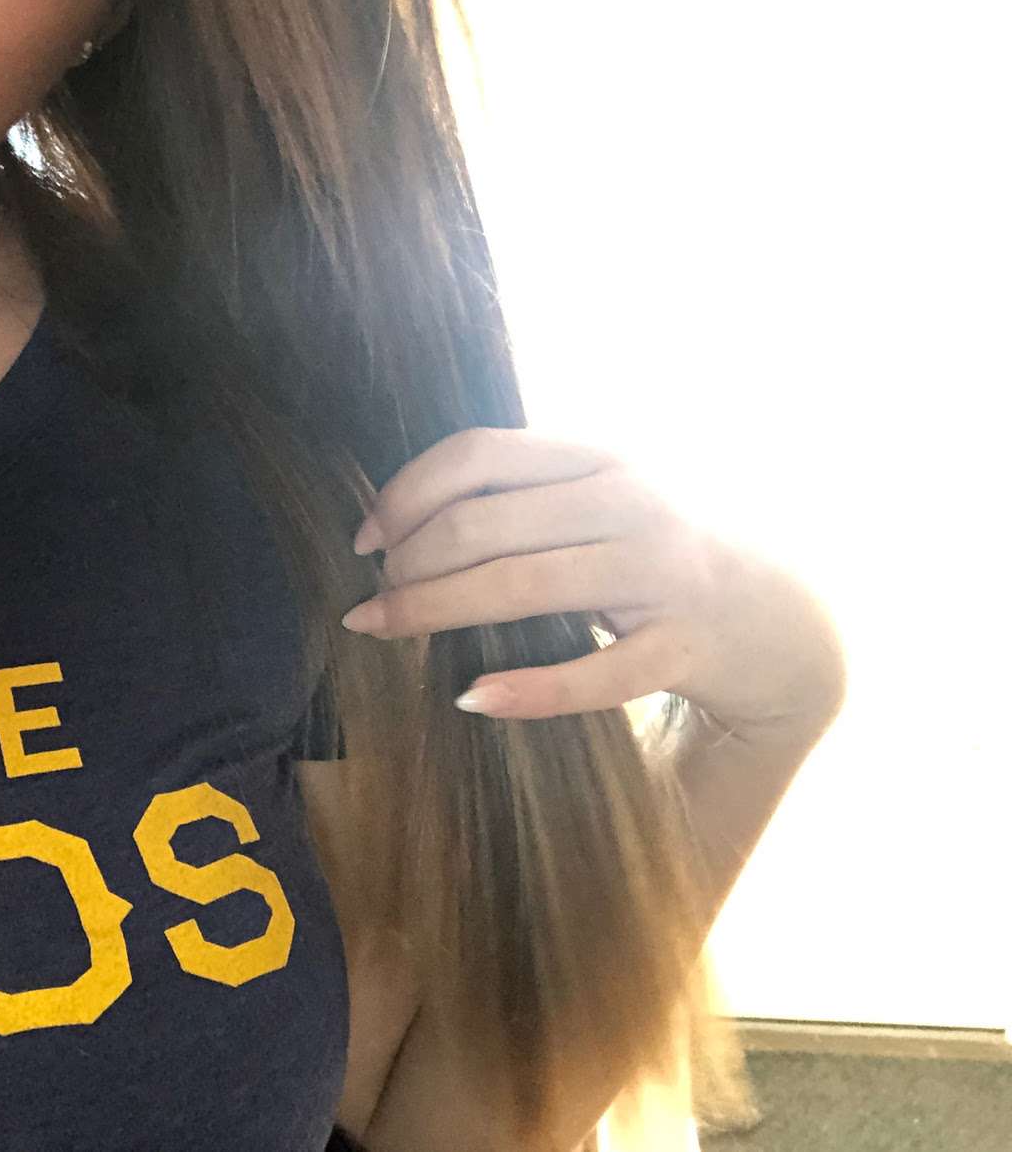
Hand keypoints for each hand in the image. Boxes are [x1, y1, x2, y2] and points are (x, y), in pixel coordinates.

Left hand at [340, 427, 847, 740]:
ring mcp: (663, 573)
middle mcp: (631, 501)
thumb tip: (399, 518)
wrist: (787, 619)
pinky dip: (525, 688)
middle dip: (408, 563)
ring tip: (384, 632)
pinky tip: (471, 698)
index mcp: (598, 456)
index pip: (478, 453)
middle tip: (371, 601)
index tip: (365, 540)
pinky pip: (595, 674)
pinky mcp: (688, 648)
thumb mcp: (599, 502)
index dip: (405, 493)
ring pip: (522, 585)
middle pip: (482, 523)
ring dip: (436, 610)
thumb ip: (522, 497)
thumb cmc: (658, 555)